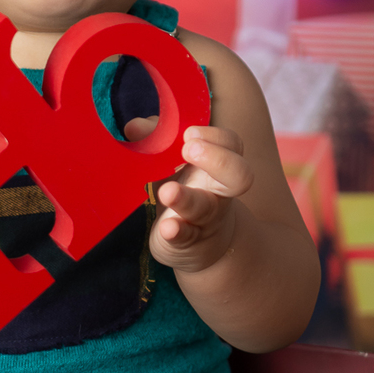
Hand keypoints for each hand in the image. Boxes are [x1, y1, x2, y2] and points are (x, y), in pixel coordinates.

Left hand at [125, 120, 253, 273]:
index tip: (188, 134)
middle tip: (188, 149)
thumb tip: (134, 127)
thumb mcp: (172, 164)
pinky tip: (167, 229)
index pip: (232, 144)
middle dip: (218, 159)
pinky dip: (177, 233)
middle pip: (239, 175)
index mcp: (217, 166)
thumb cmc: (186, 191)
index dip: (215, 136)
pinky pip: (186, 237)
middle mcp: (218, 192)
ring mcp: (205, 219)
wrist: (200, 245)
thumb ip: (155, 141)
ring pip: (206, 208)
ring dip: (187, 198)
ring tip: (167, 191)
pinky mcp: (187, 241)